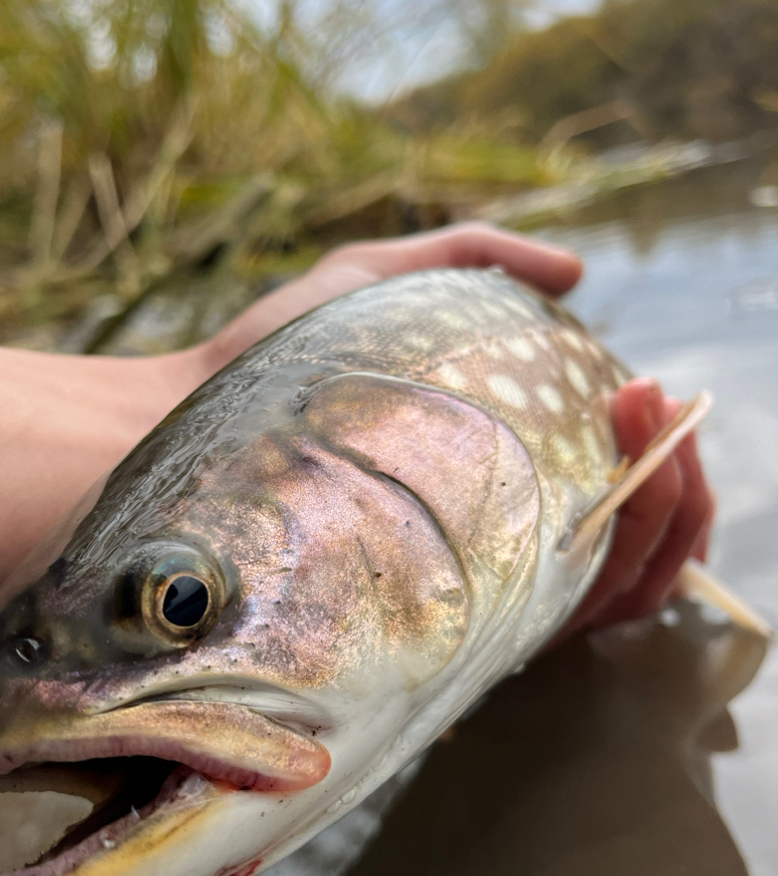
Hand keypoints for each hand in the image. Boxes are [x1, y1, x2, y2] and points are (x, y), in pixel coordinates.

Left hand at [205, 222, 712, 636]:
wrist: (197, 429)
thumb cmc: (278, 361)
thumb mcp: (376, 280)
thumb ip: (472, 255)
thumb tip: (578, 271)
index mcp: (498, 472)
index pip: (615, 487)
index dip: (660, 453)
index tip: (650, 392)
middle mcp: (500, 538)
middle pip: (637, 538)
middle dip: (677, 479)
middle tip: (656, 412)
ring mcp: (479, 586)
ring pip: (621, 580)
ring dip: (668, 512)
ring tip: (651, 432)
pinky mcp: (453, 620)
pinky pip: (570, 614)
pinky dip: (621, 564)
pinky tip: (616, 496)